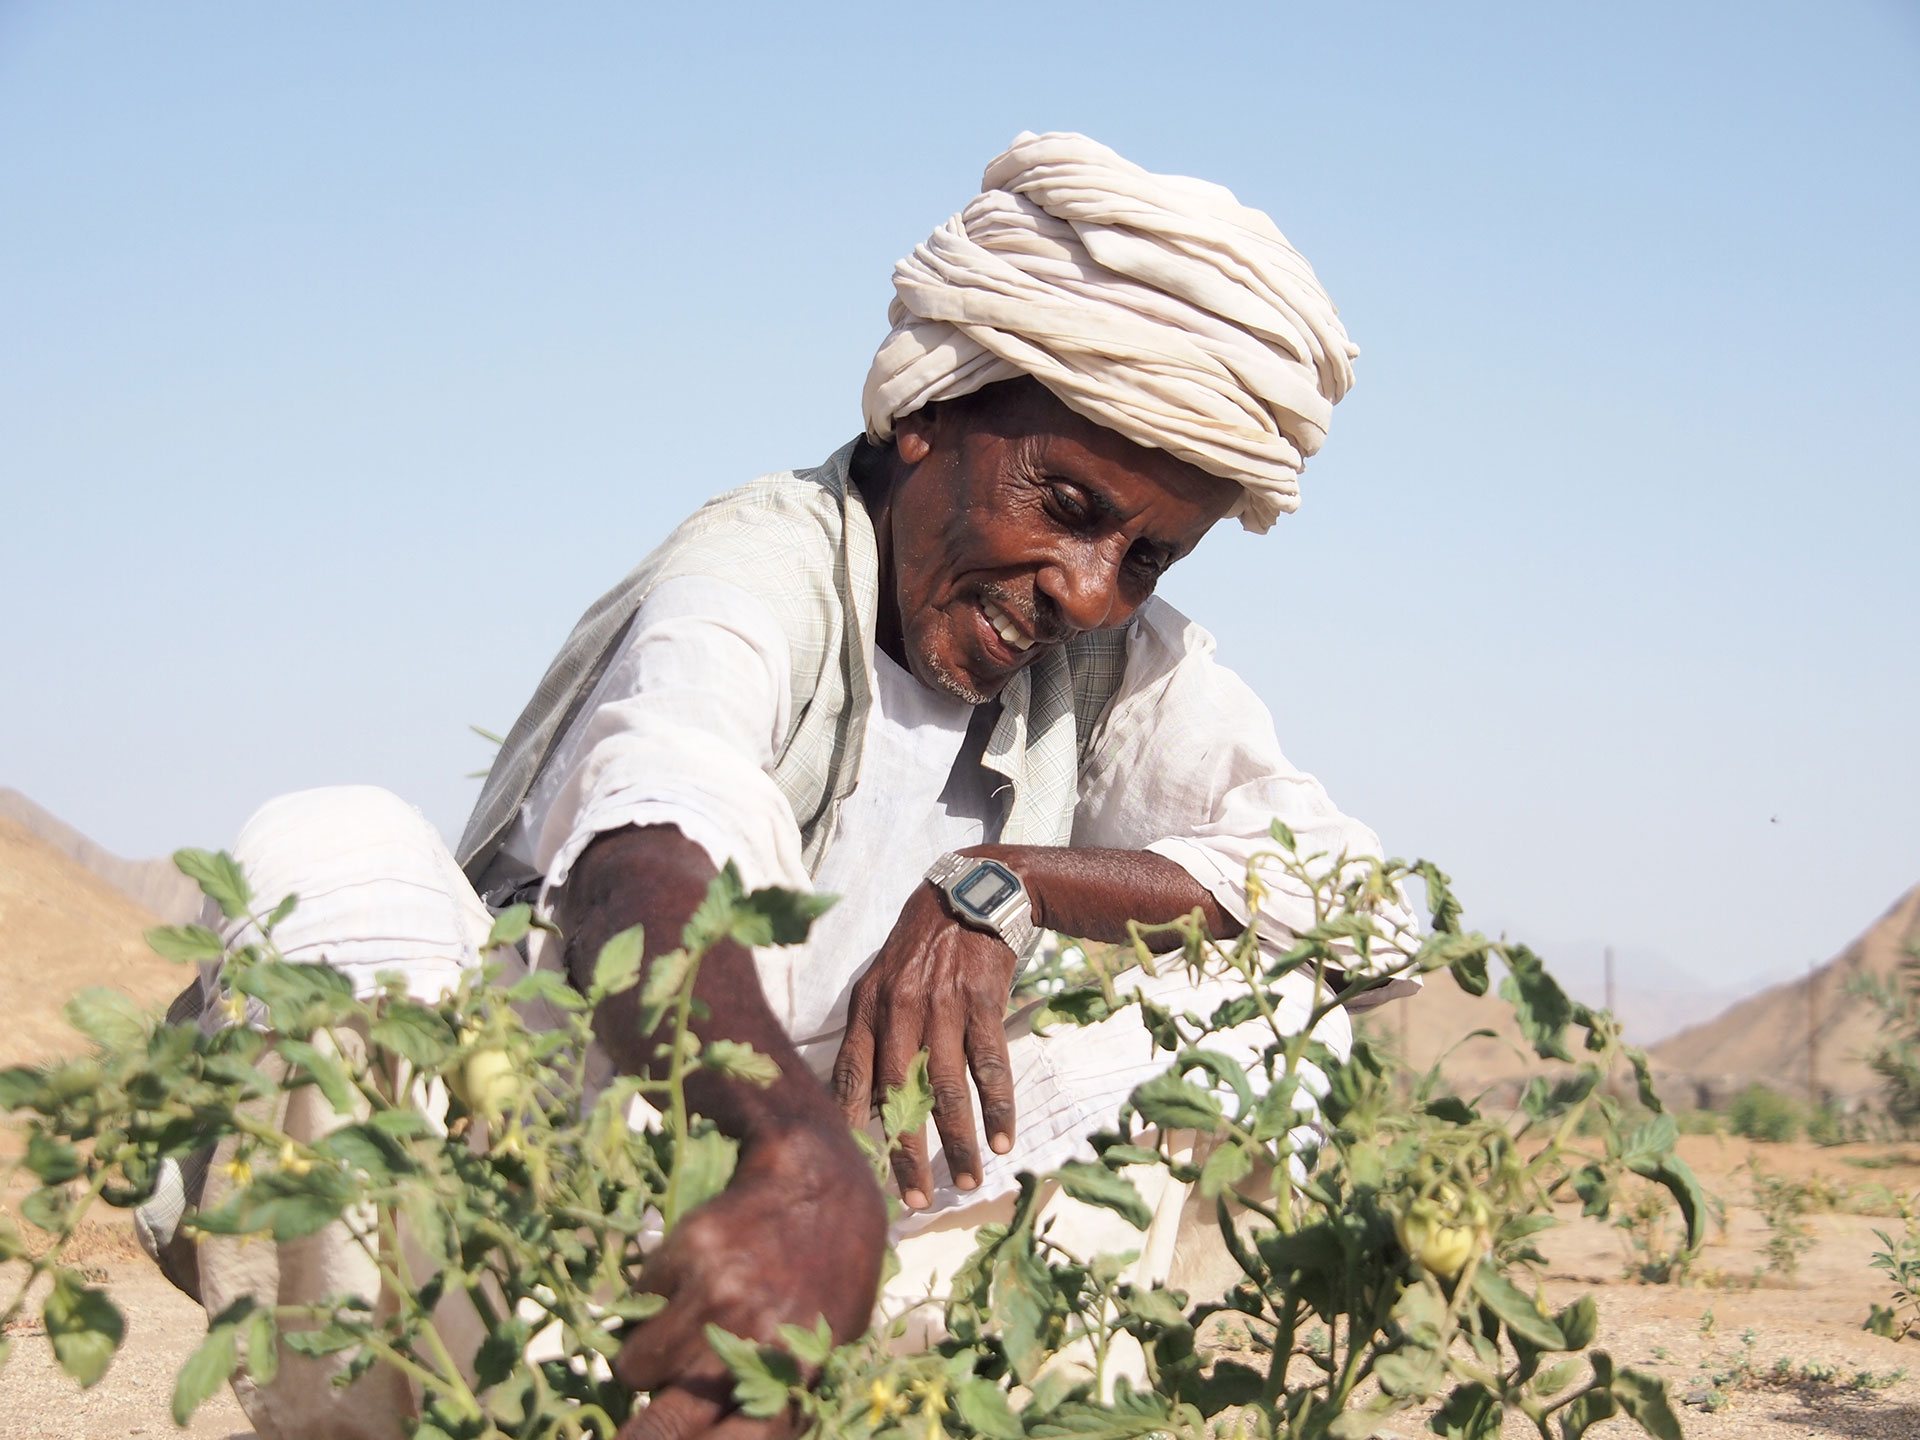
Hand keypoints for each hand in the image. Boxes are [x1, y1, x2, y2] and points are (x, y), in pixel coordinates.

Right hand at [615, 1121, 885, 1439]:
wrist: (821, 1178)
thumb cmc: (835, 1270)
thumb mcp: (831, 1346)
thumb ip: (784, 1398)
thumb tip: (725, 1435)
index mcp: (795, 1379)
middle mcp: (752, 1344)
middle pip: (660, 1429)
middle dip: (639, 1435)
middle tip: (631, 1432)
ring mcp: (716, 1298)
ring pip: (636, 1367)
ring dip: (649, 1359)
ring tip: (679, 1331)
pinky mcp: (687, 1252)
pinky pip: (637, 1303)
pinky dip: (652, 1300)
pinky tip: (688, 1277)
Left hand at [830, 880, 1018, 1206]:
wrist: (969, 893)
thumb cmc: (920, 947)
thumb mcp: (882, 980)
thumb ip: (871, 1034)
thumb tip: (863, 1104)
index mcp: (867, 1006)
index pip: (852, 1076)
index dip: (853, 1127)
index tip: (858, 1171)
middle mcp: (899, 1008)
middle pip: (898, 1093)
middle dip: (906, 1152)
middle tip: (915, 1199)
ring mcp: (942, 1004)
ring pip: (946, 1087)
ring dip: (958, 1140)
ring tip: (966, 1180)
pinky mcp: (982, 1001)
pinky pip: (990, 1064)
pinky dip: (998, 1106)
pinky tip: (1003, 1140)